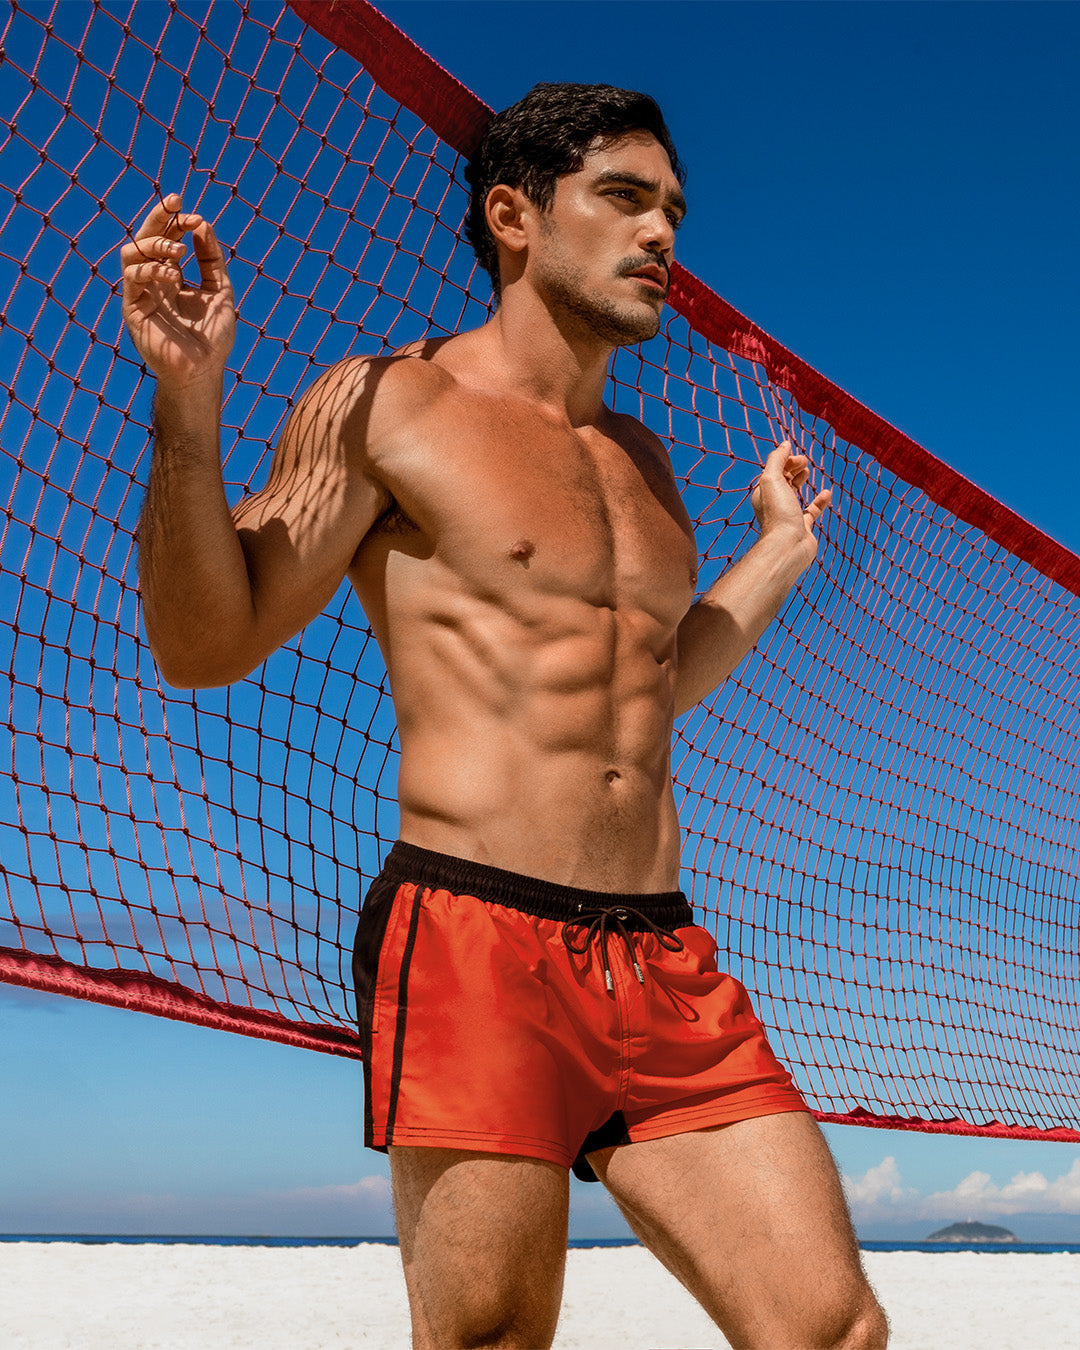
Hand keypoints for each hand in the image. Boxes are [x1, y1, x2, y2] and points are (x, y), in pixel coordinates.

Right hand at [120, 193, 234, 386]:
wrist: (203, 371)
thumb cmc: (213, 337)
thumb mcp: (220, 291)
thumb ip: (211, 260)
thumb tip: (202, 224)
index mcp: (172, 277)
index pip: (168, 239)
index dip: (176, 222)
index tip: (192, 214)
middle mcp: (154, 282)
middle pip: (147, 239)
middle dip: (159, 218)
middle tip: (174, 202)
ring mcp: (141, 294)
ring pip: (132, 253)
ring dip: (155, 244)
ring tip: (179, 251)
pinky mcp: (132, 308)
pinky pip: (132, 278)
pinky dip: (151, 269)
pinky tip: (172, 275)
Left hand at [750, 440, 832, 563]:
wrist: (788, 547)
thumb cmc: (778, 514)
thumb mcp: (772, 479)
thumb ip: (777, 459)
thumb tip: (784, 444)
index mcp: (763, 494)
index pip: (773, 471)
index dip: (786, 461)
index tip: (798, 458)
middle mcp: (774, 505)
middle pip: (782, 480)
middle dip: (792, 468)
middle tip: (804, 464)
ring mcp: (789, 516)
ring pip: (794, 494)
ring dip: (801, 480)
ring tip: (807, 473)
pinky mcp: (803, 528)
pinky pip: (812, 511)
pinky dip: (819, 501)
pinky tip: (827, 493)